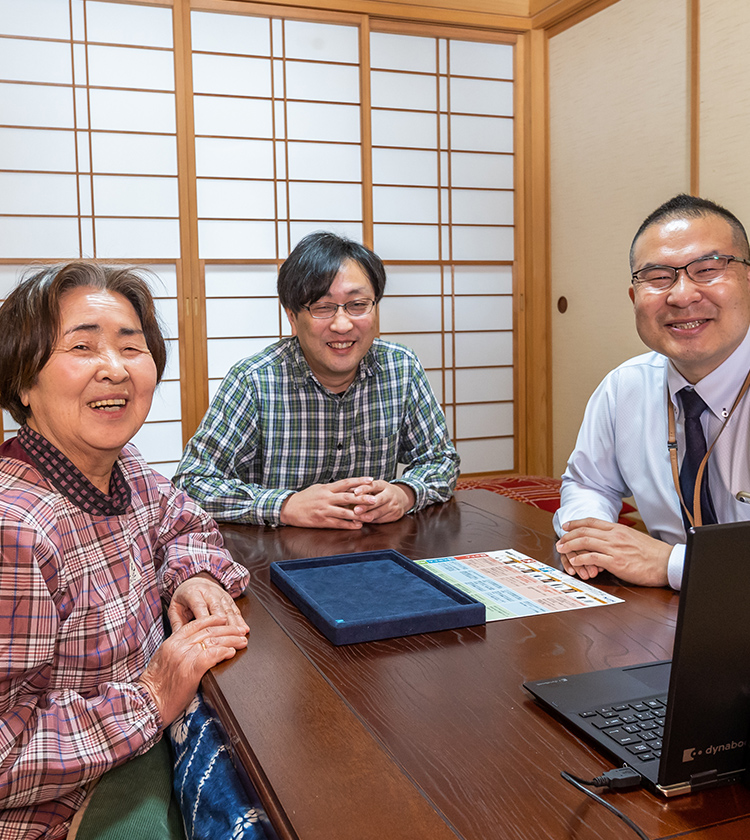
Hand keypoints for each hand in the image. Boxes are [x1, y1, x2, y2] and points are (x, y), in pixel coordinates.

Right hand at [138, 615, 247, 725]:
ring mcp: (184, 657)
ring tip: (242, 641)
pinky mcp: (191, 670)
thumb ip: (177, 650)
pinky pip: (212, 655)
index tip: (224, 619)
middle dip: (228, 629)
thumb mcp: (163, 661)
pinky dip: (224, 652)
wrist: (148, 704)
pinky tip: (232, 652)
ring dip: (231, 640)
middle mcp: (178, 646)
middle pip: (208, 631)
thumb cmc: (156, 687)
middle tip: (240, 630)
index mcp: (171, 642)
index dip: (212, 620)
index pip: (195, 624)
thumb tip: (193, 646)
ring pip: (213, 641)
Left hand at [169, 572, 249, 633]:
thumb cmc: (184, 596)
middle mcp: (208, 592)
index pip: (200, 606)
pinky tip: (244, 629)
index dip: (205, 620)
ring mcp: (220, 594)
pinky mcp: (228, 598)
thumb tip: (177, 639)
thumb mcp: (175, 607)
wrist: (195, 579)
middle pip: (217, 608)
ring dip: (235, 623)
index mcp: (193, 593)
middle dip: (224, 624)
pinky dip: (240, 619)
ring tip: (239, 635)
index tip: (209, 634)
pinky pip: (235, 609)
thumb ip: (176, 623)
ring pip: (228, 609)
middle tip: (227, 638)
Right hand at [280, 477, 375, 528]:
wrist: (289, 508)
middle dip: (362, 498)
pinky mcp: (321, 521)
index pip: (346, 483)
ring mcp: (324, 510)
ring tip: (370, 516)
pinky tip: (357, 526)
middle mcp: (326, 498)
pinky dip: (348, 525)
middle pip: (347, 497)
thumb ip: (333, 488)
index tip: (371, 480)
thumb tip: (348, 485)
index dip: (359, 481)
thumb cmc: (305, 497)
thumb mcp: (318, 488)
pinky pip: (337, 523)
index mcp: (327, 488)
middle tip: (375, 499)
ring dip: (358, 515)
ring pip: (344, 512)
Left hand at [351, 481, 415, 523]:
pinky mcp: (396, 514)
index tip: (355, 492)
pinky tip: (365, 522)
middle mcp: (390, 494)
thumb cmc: (382, 492)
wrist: (402, 498)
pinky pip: (383, 519)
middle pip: (378, 500)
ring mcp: (394, 505)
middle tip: (356, 510)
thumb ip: (363, 489)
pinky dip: (373, 521)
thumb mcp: (376, 488)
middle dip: (366, 506)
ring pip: (380, 511)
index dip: (364, 489)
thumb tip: (347, 491)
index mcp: (383, 485)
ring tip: (359, 518)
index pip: (374, 486)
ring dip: (369, 515)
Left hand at [555, 518, 670, 586]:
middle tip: (560, 539)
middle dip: (569, 535)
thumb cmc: (652, 553)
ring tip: (562, 549)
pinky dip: (581, 558)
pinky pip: (593, 558)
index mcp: (618, 529)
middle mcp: (614, 536)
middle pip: (585, 531)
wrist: (666, 562)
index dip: (576, 523)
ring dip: (570, 545)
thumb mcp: (632, 538)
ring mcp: (614, 548)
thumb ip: (617, 536)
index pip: (592, 521)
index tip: (566, 526)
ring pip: (585, 542)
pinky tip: (575, 560)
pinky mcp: (616, 562)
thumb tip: (605, 538)